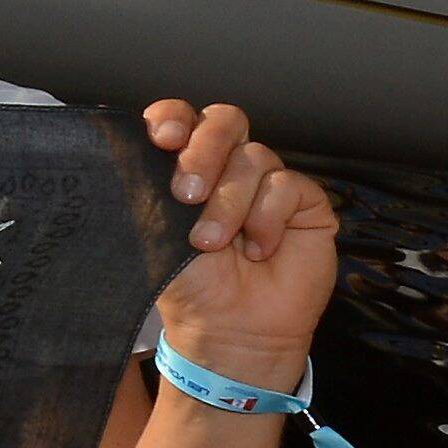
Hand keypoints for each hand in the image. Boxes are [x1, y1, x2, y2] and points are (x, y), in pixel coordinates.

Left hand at [141, 99, 337, 384]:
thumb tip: (143, 147)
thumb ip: (150, 186)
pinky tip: (258, 250)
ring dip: (229, 202)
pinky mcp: (305, 202)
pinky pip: (287, 185)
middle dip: (203, 151)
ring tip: (213, 243)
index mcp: (186, 166)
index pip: (182, 119)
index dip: (173, 117)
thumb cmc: (188, 284)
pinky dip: (267, 218)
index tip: (162, 138)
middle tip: (187, 194)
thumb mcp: (155, 232)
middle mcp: (228, 167)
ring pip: (253, 157)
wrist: (228, 329)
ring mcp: (268, 183)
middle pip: (224, 121)